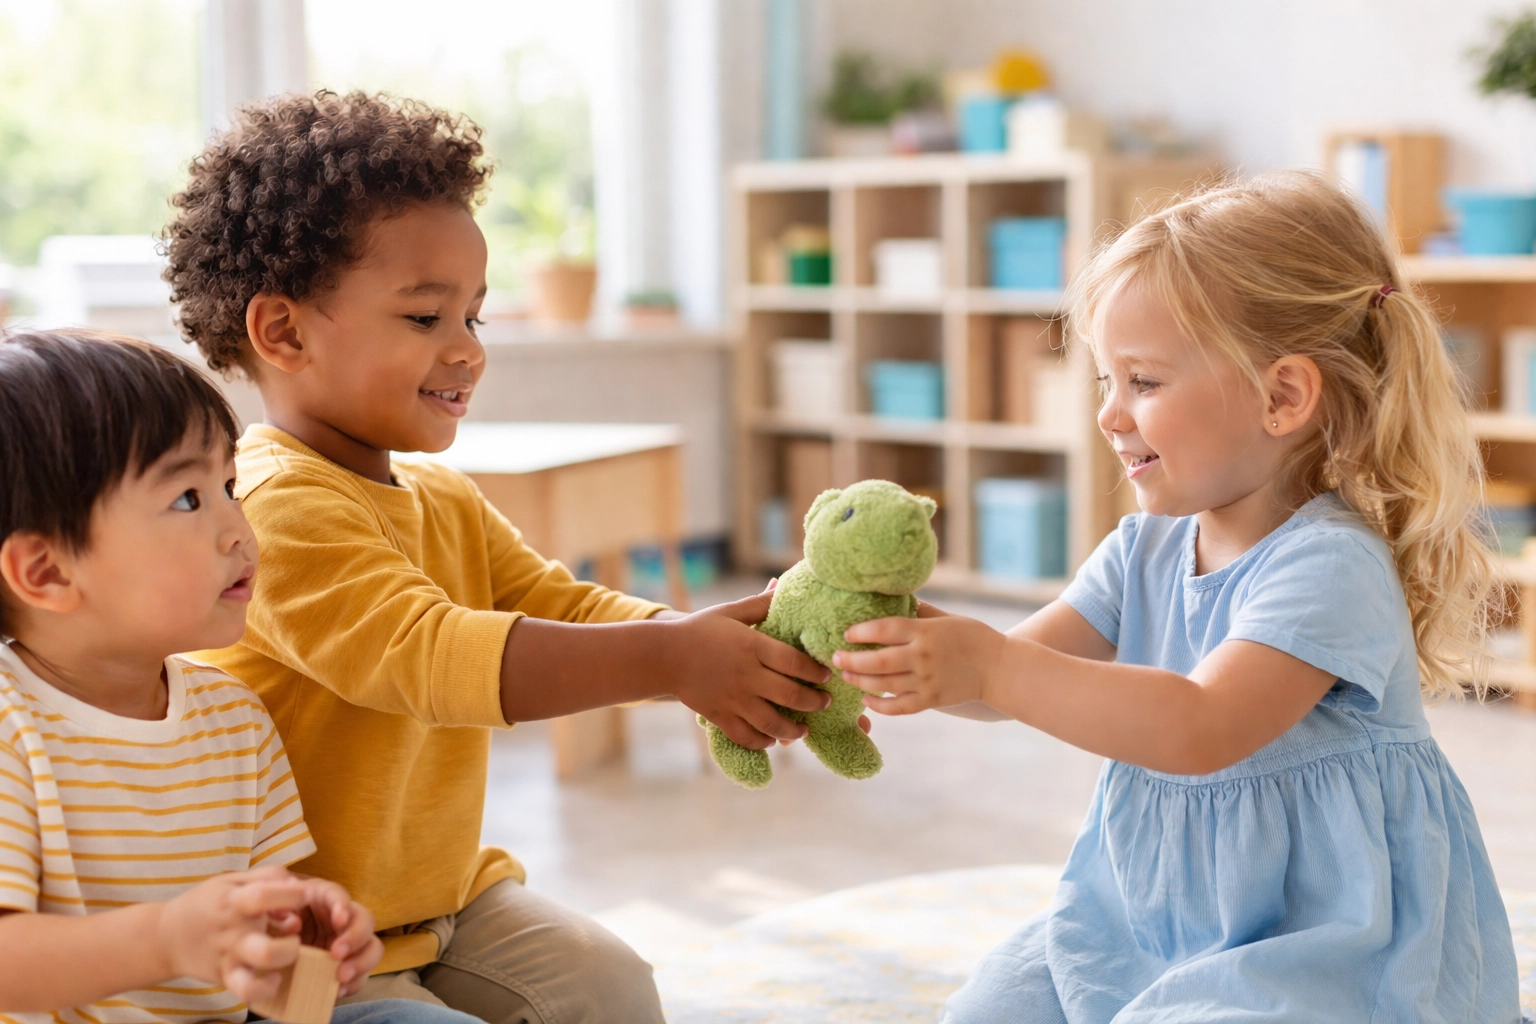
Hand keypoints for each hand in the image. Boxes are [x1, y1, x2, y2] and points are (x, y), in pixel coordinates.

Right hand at [157, 867, 310, 1005]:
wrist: (165, 937)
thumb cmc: (206, 904)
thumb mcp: (232, 880)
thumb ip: (267, 876)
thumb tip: (297, 882)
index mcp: (233, 902)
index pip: (264, 897)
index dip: (291, 894)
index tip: (303, 894)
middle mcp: (232, 932)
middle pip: (266, 948)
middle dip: (291, 941)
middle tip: (295, 929)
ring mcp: (228, 958)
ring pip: (259, 969)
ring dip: (284, 959)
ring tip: (288, 951)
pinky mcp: (225, 977)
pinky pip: (247, 991)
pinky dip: (264, 989)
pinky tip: (273, 978)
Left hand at [275, 877, 381, 995]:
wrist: (275, 944)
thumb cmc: (277, 921)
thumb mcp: (274, 912)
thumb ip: (279, 913)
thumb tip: (291, 923)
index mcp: (324, 898)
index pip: (339, 895)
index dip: (343, 905)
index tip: (339, 919)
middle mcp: (344, 918)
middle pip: (365, 920)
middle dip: (355, 937)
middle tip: (336, 953)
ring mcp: (349, 942)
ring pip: (372, 947)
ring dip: (361, 962)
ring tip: (341, 977)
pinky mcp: (348, 964)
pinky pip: (361, 974)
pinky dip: (353, 983)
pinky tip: (337, 991)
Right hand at [669, 590, 830, 749]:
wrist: (663, 655)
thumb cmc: (699, 629)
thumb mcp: (730, 612)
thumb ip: (759, 603)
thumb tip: (781, 585)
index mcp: (753, 647)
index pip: (795, 662)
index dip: (816, 671)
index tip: (826, 675)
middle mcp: (747, 675)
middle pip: (791, 695)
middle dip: (814, 702)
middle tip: (824, 702)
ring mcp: (733, 699)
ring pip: (772, 723)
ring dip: (794, 730)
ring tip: (803, 729)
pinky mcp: (720, 716)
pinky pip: (747, 736)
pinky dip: (763, 741)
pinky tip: (772, 739)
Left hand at [835, 614, 1004, 714]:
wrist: (999, 667)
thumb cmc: (972, 637)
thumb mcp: (947, 617)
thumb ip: (920, 612)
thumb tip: (896, 601)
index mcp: (925, 632)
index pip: (884, 629)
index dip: (861, 632)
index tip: (846, 633)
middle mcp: (922, 656)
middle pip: (877, 660)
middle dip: (851, 660)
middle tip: (835, 658)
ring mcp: (926, 680)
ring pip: (883, 684)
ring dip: (860, 681)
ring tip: (846, 675)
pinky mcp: (931, 700)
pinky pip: (899, 706)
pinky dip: (880, 705)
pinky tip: (867, 699)